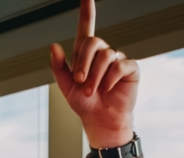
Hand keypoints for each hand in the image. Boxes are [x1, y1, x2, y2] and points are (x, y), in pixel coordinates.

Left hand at [49, 0, 138, 149]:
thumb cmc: (85, 104)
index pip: (86, 26)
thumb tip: (53, 45)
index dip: (87, 9)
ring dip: (95, 75)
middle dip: (83, 62)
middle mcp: (102, 53)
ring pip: (106, 55)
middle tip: (80, 81)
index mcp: (85, 54)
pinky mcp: (130, 69)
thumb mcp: (66, 87)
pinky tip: (108, 88)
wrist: (100, 122)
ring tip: (92, 91)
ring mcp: (117, 60)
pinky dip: (111, 78)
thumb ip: (58, 66)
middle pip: (93, 41)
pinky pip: (120, 64)